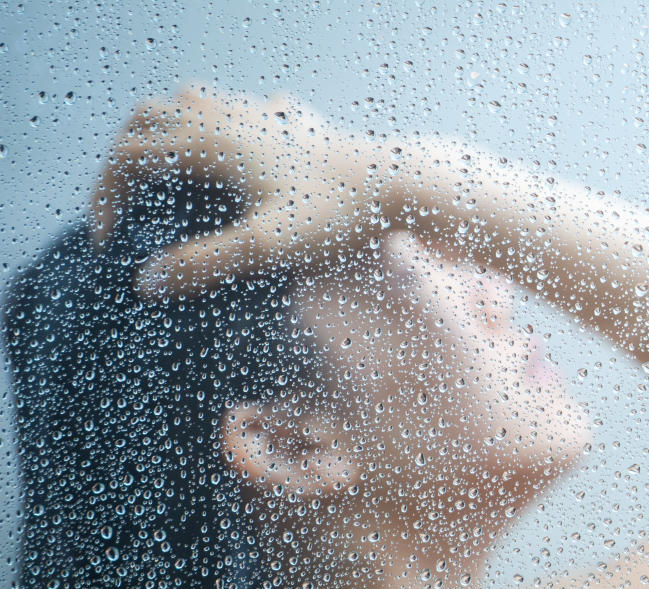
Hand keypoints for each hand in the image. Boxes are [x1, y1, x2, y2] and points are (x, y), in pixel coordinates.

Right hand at [93, 85, 394, 295]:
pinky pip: (233, 108)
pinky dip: (209, 128)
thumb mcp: (267, 247)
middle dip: (124, 162)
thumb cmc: (338, 216)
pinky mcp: (288, 121)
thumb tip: (145, 282)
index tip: (110, 241)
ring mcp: (258, 113)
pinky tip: (226, 161)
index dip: (106, 195)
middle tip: (124, 207)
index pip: (128, 154)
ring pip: (187, 103)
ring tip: (162, 178)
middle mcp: (227, 116)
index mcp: (210, 141)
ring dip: (162, 135)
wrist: (399, 184)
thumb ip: (204, 264)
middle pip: (146, 120)